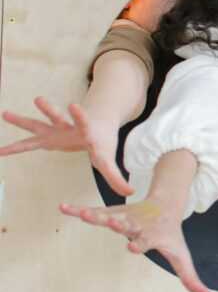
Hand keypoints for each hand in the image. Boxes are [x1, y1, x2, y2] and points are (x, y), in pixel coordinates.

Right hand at [1, 97, 132, 195]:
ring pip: (39, 124)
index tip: (74, 105)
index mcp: (87, 130)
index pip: (84, 122)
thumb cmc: (103, 141)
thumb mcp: (108, 158)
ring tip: (5, 114)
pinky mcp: (47, 137)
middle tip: (38, 99)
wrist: (97, 124)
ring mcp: (56, 131)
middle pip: (59, 118)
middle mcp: (69, 127)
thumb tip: (131, 192)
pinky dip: (14, 148)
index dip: (80, 116)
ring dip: (24, 120)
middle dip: (50, 110)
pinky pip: (27, 143)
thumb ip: (116, 176)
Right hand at [59, 199, 209, 291]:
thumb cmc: (171, 235)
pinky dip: (78, 210)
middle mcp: (137, 225)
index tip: (132, 247)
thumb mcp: (181, 255)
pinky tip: (63, 207)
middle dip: (120, 225)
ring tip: (82, 214)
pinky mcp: (113, 213)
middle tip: (112, 222)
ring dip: (96, 216)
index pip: (146, 241)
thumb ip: (189, 276)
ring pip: (109, 216)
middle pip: (127, 225)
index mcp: (152, 235)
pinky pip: (94, 212)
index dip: (140, 244)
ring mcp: (124, 217)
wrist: (166, 204)